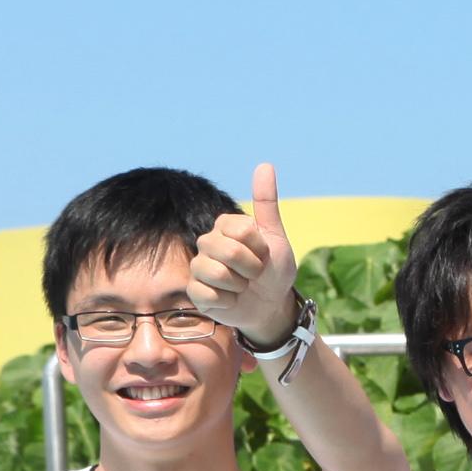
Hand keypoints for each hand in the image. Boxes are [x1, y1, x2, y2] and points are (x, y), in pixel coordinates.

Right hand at [187, 162, 302, 348]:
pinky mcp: (195, 292)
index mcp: (225, 226)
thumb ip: (267, 203)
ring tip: (242, 286)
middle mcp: (207, 242)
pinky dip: (228, 301)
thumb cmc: (274, 270)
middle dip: (251, 268)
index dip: (259, 247)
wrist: (272, 305)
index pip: (241, 230)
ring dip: (239, 285)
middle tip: (255, 274)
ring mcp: (198, 267)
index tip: (264, 253)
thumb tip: (265, 165)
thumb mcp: (276, 238)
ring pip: (214, 272)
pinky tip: (231, 300)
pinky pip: (207, 294)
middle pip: (227, 251)